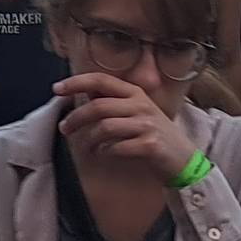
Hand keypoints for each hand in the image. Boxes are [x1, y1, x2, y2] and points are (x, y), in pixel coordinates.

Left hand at [54, 73, 195, 181]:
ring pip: (104, 128)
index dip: (76, 82)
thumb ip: (113, 102)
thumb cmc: (154, 136)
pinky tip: (103, 154)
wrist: (184, 161)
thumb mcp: (136, 113)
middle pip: (98, 106)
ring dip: (88, 140)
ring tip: (86, 147)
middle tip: (64, 129)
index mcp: (135, 93)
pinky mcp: (150, 145)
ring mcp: (147, 125)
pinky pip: (116, 148)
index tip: (57, 89)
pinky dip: (104, 152)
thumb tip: (83, 93)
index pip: (101, 79)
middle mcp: (141, 105)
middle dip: (76, 118)